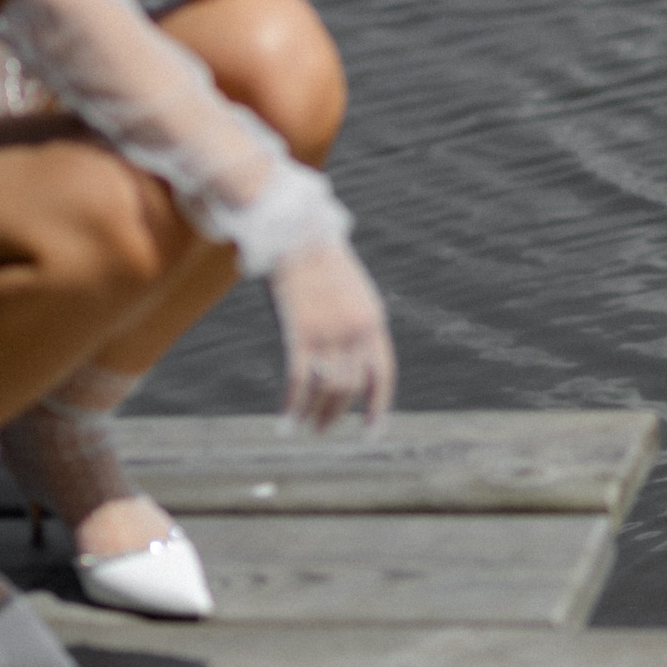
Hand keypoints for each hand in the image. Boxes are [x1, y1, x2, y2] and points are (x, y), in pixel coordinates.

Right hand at [268, 238, 396, 432]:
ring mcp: (329, 330)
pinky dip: (291, 407)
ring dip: (315, 414)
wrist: (295, 233)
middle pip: (351, 387)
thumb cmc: (319, 262)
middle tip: (322, 430)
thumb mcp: (351, 292)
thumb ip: (355, 324)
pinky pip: (299, 381)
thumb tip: (350, 361)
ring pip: (328, 388)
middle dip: (336, 414)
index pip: (382, 374)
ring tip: (304, 427)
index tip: (370, 433)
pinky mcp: (299, 331)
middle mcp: (356, 329)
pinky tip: (283, 423)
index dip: (378, 407)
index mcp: (373, 320)